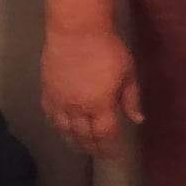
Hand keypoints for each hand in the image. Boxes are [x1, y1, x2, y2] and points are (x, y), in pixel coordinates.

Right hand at [40, 28, 143, 157]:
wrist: (76, 31)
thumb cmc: (108, 48)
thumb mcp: (128, 71)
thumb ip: (131, 98)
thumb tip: (138, 119)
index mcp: (100, 105)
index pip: (105, 134)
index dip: (109, 147)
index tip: (114, 154)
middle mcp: (78, 108)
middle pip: (84, 136)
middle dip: (92, 147)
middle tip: (98, 153)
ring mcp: (60, 101)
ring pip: (64, 130)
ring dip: (73, 141)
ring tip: (80, 146)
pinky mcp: (47, 92)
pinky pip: (50, 116)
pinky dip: (57, 126)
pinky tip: (61, 128)